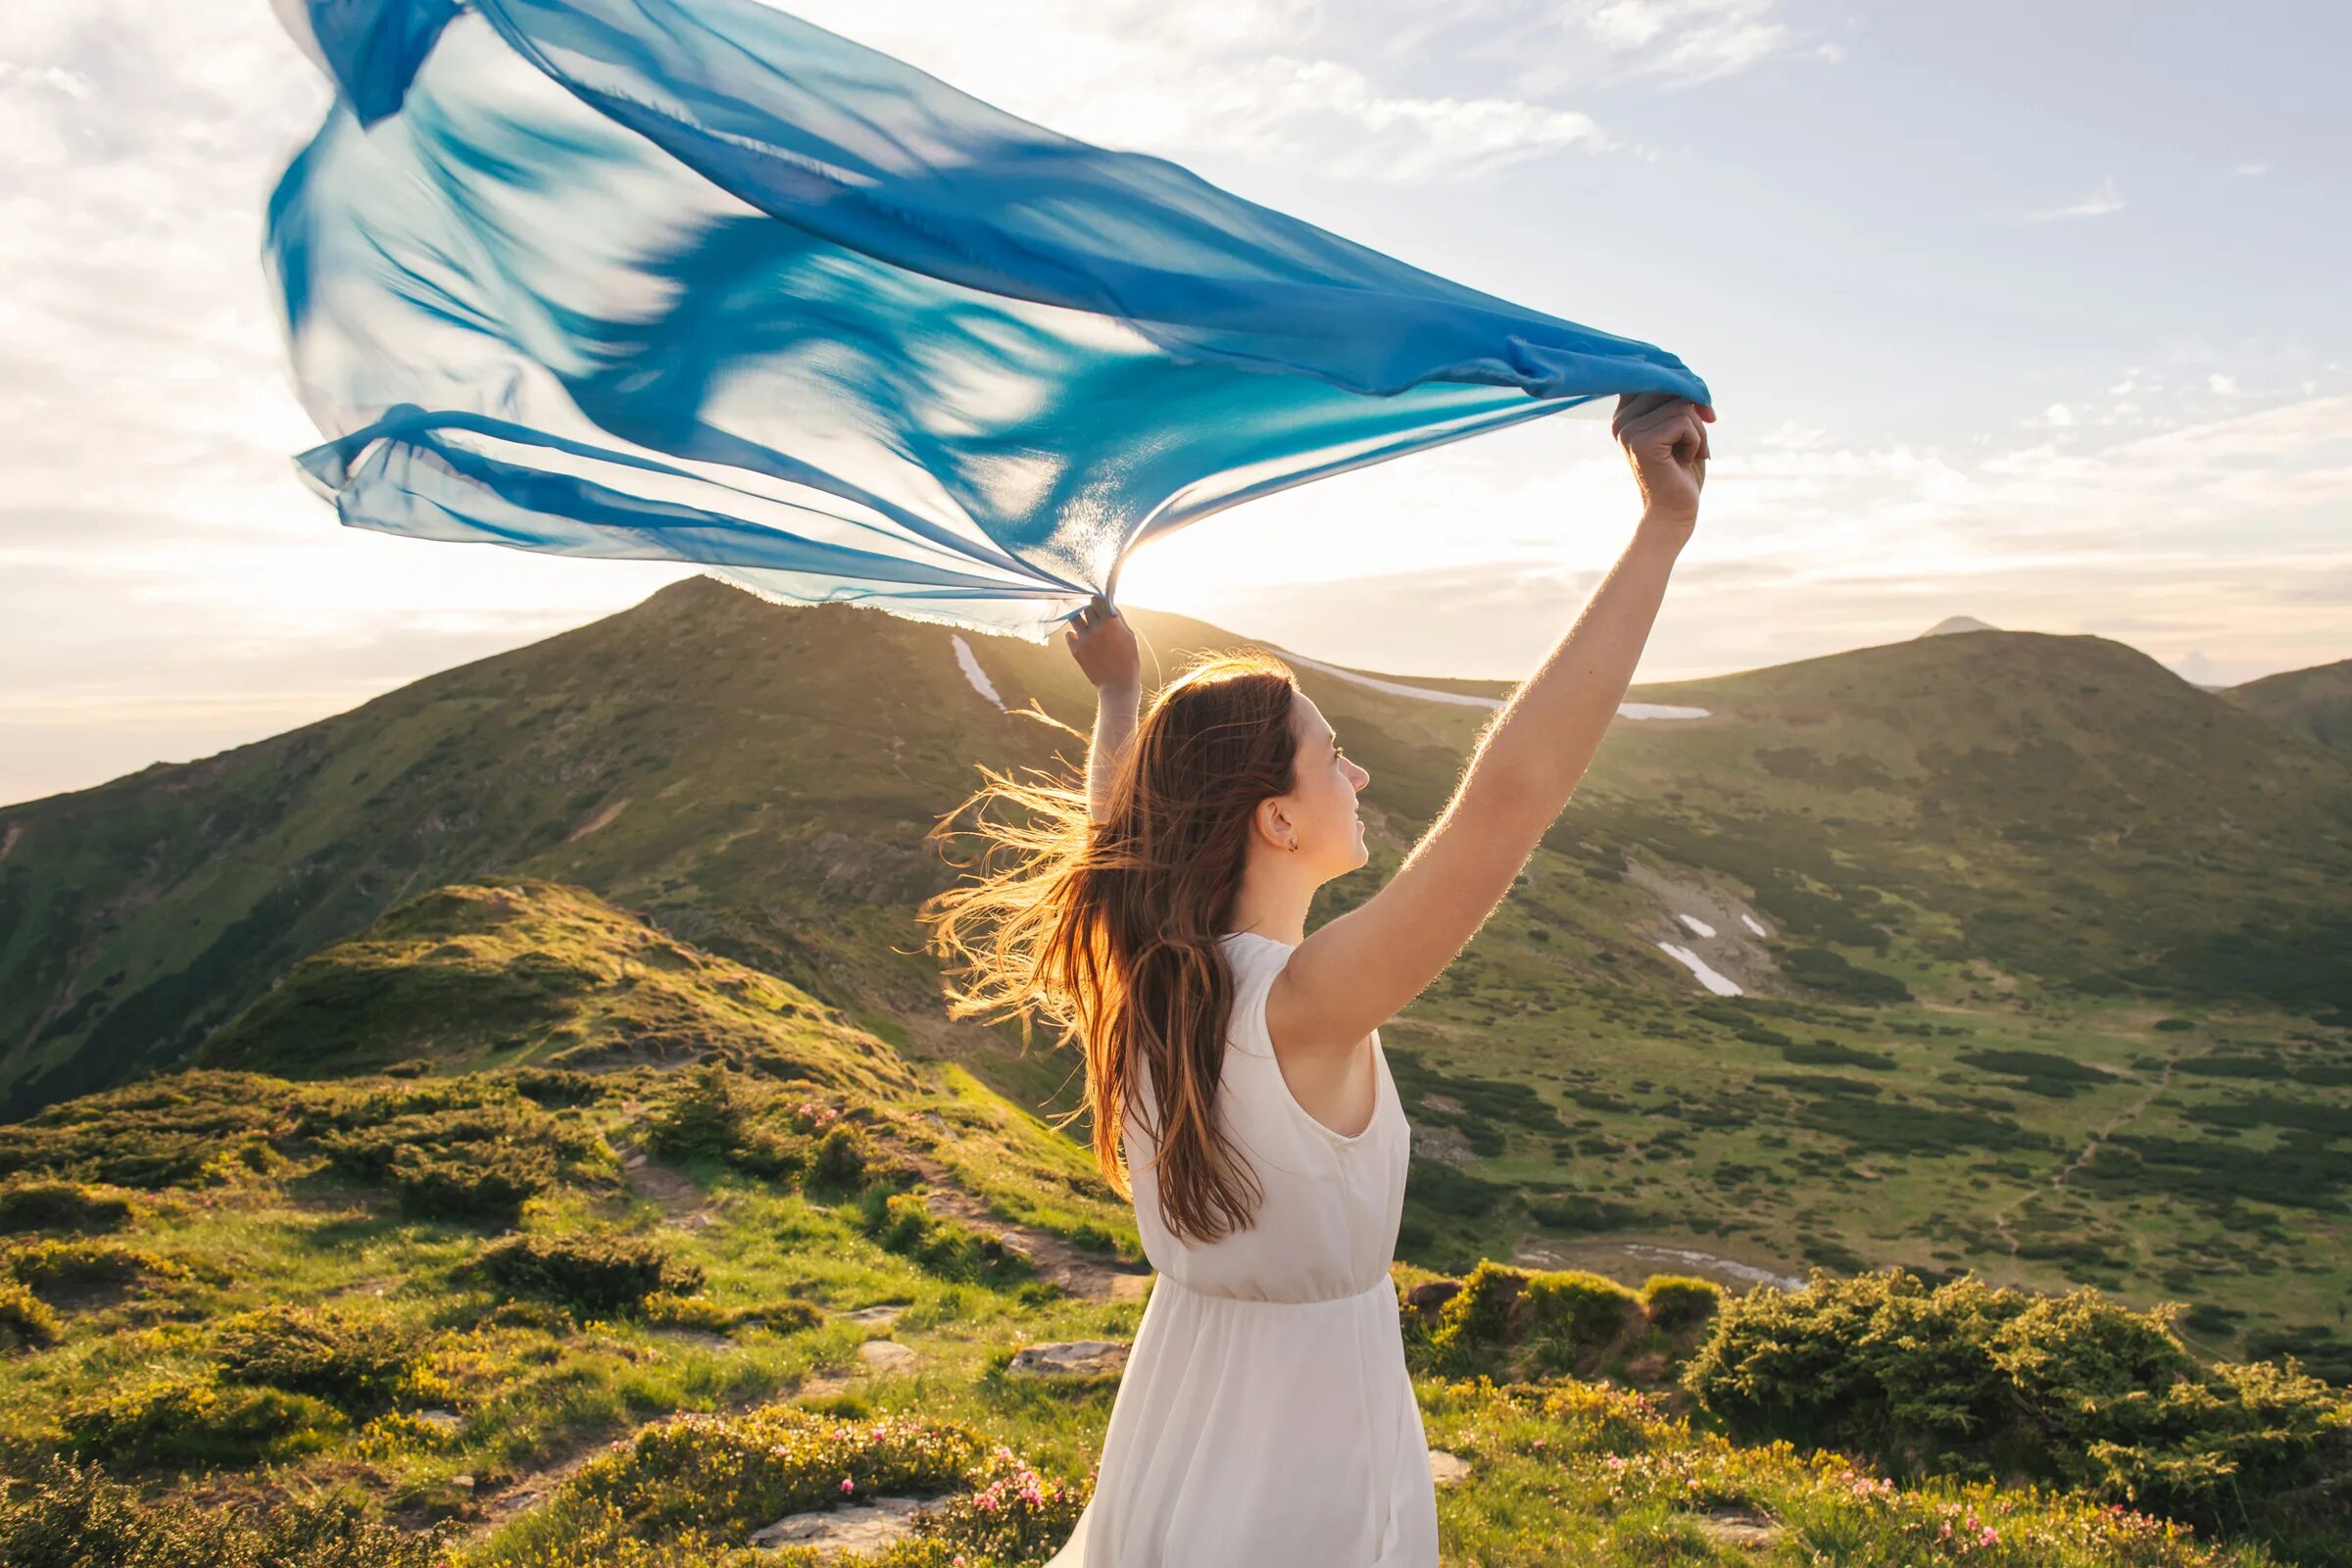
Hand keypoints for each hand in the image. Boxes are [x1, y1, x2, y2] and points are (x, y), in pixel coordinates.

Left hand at [1064, 594, 1139, 694]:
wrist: (1118, 684)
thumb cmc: (1128, 658)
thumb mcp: (1129, 635)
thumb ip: (1118, 618)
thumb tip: (1107, 603)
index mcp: (1111, 621)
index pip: (1097, 599)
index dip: (1098, 602)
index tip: (1099, 605)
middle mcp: (1096, 627)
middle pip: (1086, 608)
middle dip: (1091, 613)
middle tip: (1096, 621)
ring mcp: (1084, 638)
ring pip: (1074, 618)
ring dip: (1080, 621)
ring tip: (1086, 627)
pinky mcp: (1076, 650)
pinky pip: (1069, 634)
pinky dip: (1074, 635)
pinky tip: (1082, 640)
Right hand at [1612, 393, 1712, 533]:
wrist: (1674, 512)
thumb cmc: (1682, 470)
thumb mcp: (1681, 425)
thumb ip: (1678, 399)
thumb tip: (1690, 381)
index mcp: (1626, 412)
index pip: (1655, 374)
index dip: (1683, 385)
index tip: (1700, 411)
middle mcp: (1621, 420)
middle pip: (1671, 385)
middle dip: (1695, 409)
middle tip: (1698, 438)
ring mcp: (1628, 431)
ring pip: (1681, 404)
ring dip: (1698, 430)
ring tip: (1691, 452)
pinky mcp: (1642, 443)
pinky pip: (1684, 421)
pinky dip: (1697, 440)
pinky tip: (1686, 459)